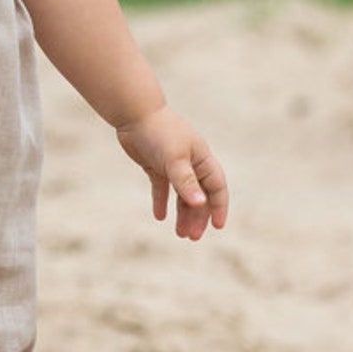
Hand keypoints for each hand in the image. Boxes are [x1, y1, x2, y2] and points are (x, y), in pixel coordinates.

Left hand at [115, 107, 228, 240]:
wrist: (133, 114)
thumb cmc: (159, 133)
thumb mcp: (174, 159)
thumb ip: (186, 182)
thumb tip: (200, 204)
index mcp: (201, 159)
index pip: (216, 187)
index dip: (219, 207)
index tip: (218, 226)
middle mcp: (190, 163)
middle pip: (199, 194)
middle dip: (198, 216)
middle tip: (191, 237)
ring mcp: (172, 164)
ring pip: (181, 194)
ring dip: (182, 213)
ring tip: (180, 233)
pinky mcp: (155, 164)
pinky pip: (161, 188)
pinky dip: (161, 202)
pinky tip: (159, 217)